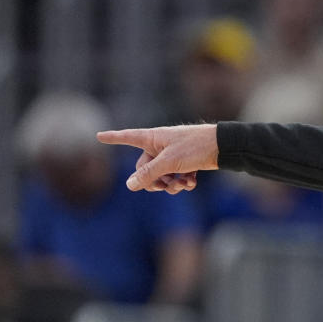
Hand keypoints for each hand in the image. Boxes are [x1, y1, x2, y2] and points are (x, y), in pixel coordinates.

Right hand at [96, 124, 218, 192]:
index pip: (128, 137)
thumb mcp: (169, 162)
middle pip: (145, 168)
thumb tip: (130, 185)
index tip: (98, 135)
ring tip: (182, 185)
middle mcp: (161, 145)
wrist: (223, 147)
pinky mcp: (185, 162)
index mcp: (153, 138)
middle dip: (154, 181)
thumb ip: (148, 174)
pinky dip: (182, 182)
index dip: (114, 138)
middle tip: (166, 186)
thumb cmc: (195, 147)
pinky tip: (191, 183)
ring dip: (170, 184)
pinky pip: (175, 176)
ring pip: (162, 175)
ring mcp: (173, 154)